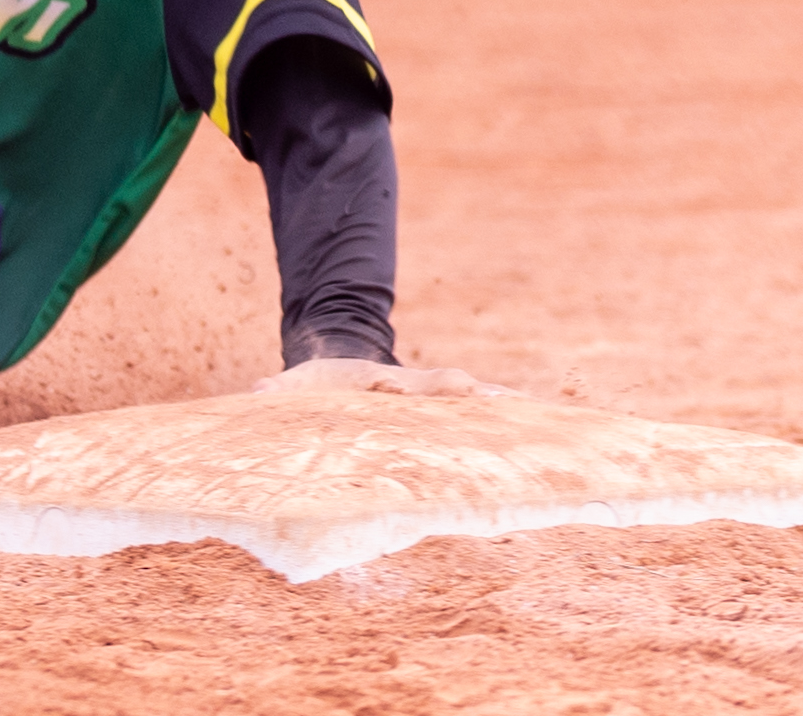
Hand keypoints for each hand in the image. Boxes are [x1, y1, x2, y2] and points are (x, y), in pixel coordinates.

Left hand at [254, 356, 515, 398]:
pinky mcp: (459, 409)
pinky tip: (547, 432)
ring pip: (479, 399)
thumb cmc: (323, 387)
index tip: (415, 387)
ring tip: (537, 417)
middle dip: (464, 393)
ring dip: (503, 407)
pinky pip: (492, 413)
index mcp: (385, 384)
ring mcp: (443, 398)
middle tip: (487, 396)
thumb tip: (255, 389)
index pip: (400, 384)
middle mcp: (420, 388)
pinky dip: (516, 418)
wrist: (350, 369)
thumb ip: (279, 390)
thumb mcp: (301, 386)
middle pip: (449, 388)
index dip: (404, 386)